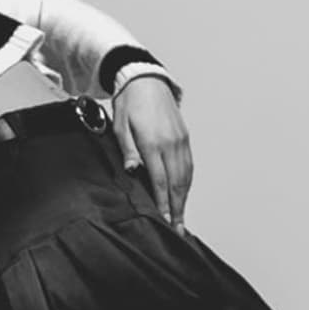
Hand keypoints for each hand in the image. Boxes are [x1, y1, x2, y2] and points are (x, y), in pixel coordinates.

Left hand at [117, 77, 192, 225]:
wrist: (146, 80)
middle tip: (177, 229)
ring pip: (186, 176)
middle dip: (177, 208)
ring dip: (184, 199)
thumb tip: (132, 170)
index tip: (164, 220)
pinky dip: (187, 183)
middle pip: (177, 183)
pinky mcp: (185, 137)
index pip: (160, 180)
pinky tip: (184, 195)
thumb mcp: (120, 125)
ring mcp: (180, 140)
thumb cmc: (129, 104)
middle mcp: (170, 143)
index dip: (163, 203)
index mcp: (152, 142)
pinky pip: (189, 165)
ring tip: (181, 218)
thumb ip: (127, 149)